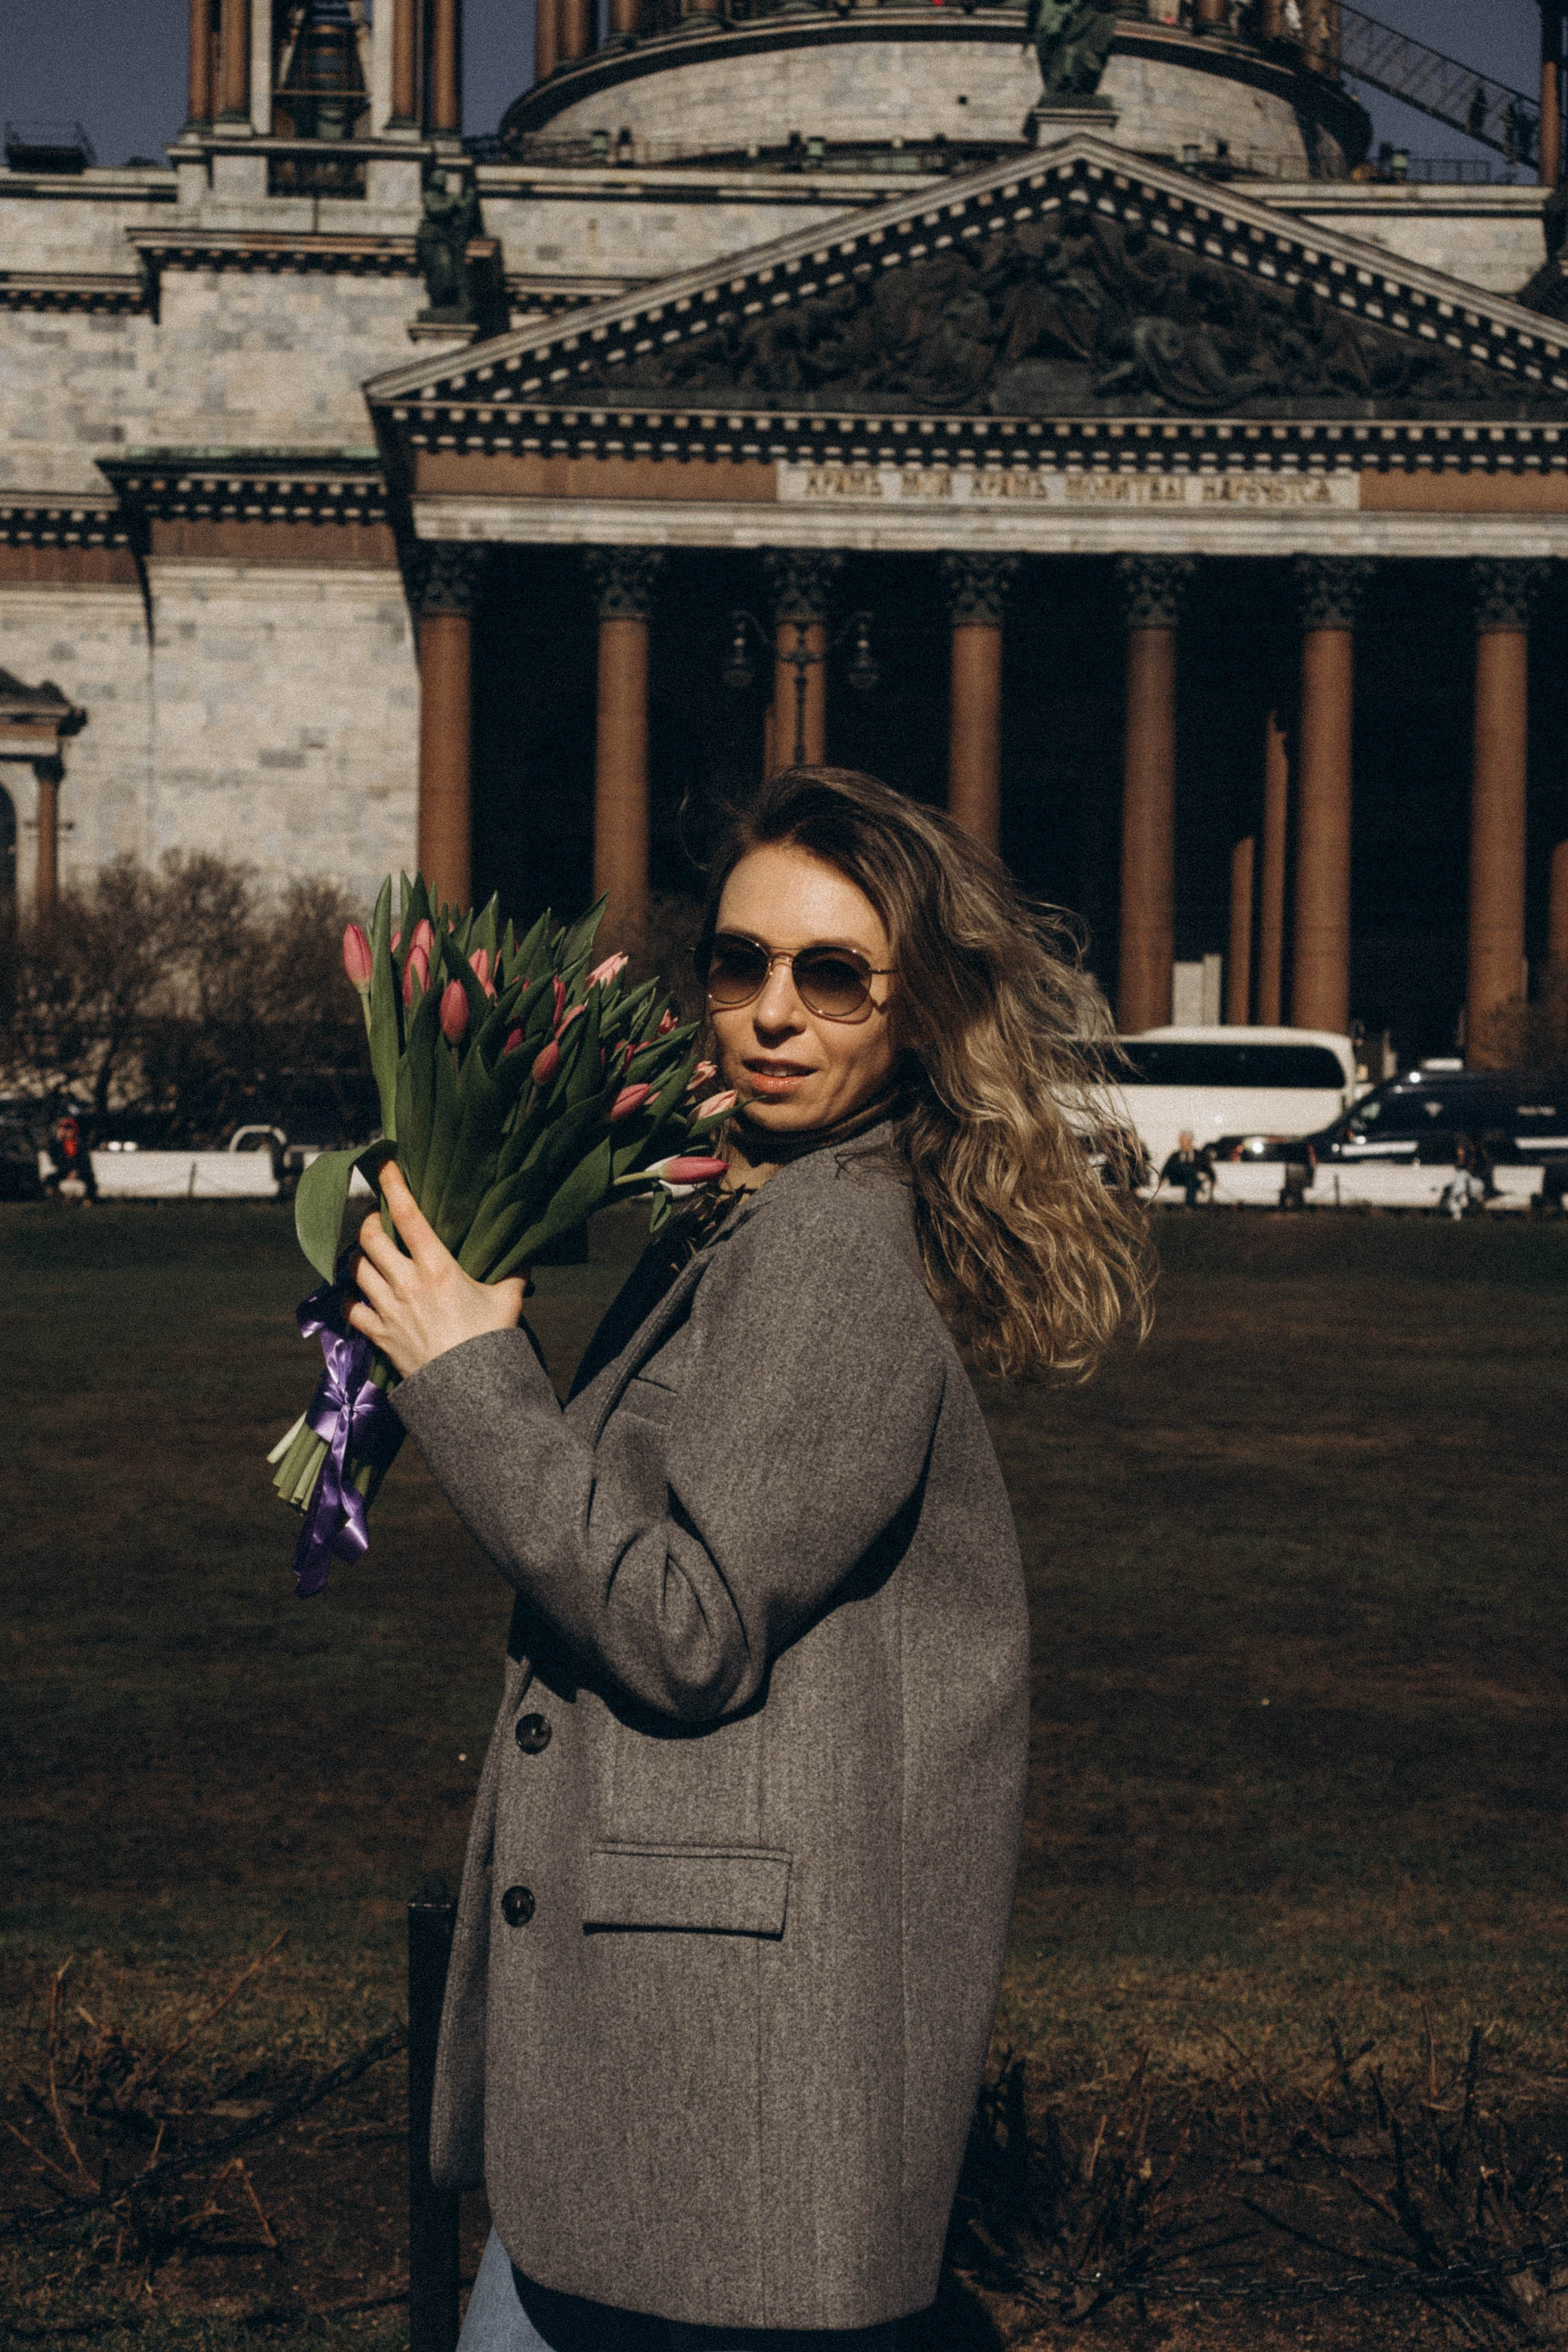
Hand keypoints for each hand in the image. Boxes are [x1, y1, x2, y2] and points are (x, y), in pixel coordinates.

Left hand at [344, 1162, 527, 1379]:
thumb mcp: (508, 1300)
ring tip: (365, 1252)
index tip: (383, 1165)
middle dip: (369, 1222)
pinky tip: (355, 1294)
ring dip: (357, 1256)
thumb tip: (524, 1251)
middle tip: (376, 1219)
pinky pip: (350, 1309)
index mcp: (437, 1267)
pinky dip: (348, 1298)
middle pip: (370, 1238)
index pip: (407, 1215)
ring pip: (356, 1270)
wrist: (469, 1391)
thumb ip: (513, 1272)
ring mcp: (389, 1309)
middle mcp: (406, 1283)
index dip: (392, 1184)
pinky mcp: (379, 1334)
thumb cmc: (491, 1342)